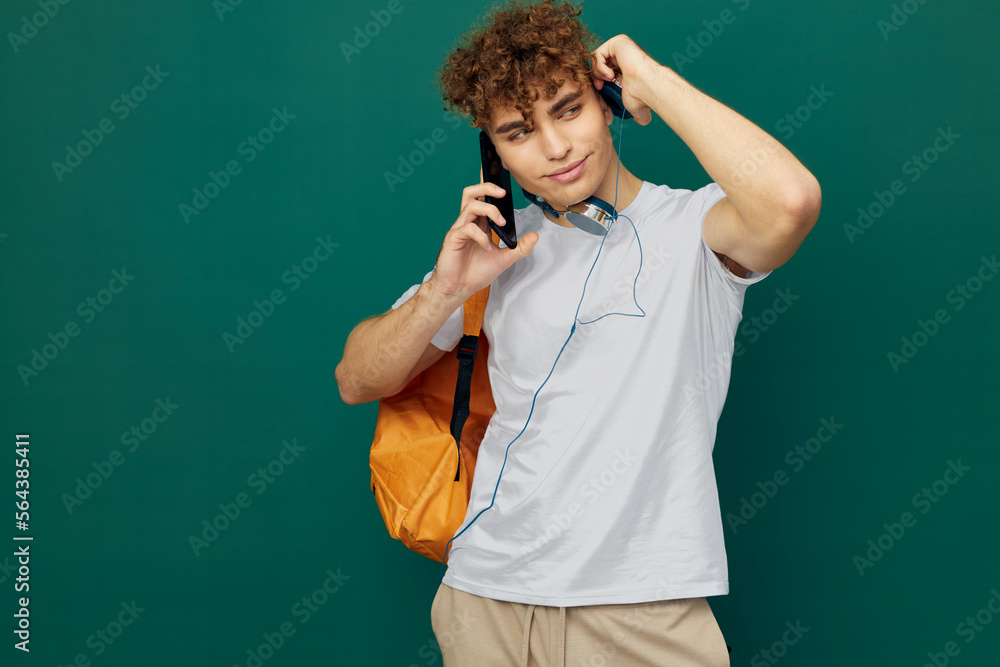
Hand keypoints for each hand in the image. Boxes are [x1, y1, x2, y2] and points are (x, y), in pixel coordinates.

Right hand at [428, 167, 538, 300]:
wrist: (459, 289)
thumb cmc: (476, 272)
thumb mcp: (505, 259)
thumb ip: (520, 248)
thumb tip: (535, 236)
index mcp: (479, 223)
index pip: (483, 197)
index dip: (490, 185)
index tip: (501, 173)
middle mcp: (468, 222)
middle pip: (471, 192)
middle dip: (487, 187)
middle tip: (502, 193)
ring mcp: (459, 229)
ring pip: (470, 204)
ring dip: (489, 211)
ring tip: (501, 224)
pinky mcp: (453, 238)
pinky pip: (467, 228)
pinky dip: (481, 237)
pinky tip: (487, 249)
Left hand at [590, 34, 658, 125]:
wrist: (646, 86)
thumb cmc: (641, 96)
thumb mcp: (632, 105)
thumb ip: (635, 112)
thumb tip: (642, 121)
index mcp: (625, 66)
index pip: (603, 70)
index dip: (597, 80)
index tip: (600, 90)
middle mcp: (623, 54)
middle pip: (597, 63)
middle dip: (595, 76)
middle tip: (599, 86)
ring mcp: (621, 47)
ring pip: (596, 58)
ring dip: (597, 72)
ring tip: (607, 80)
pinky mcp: (618, 42)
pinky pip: (598, 53)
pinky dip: (599, 66)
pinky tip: (609, 75)